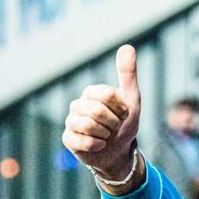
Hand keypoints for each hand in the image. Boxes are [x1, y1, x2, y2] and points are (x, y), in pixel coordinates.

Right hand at [63, 45, 141, 186]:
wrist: (119, 151)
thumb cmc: (124, 123)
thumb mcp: (131, 98)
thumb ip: (128, 74)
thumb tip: (127, 46)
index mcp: (91, 92)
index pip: (106, 95)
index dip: (120, 108)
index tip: (123, 113)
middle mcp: (78, 104)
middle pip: (96, 111)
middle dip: (113, 123)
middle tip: (115, 127)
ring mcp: (71, 122)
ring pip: (88, 125)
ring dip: (105, 134)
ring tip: (106, 136)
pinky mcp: (68, 139)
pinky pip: (82, 141)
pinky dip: (97, 145)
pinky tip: (99, 145)